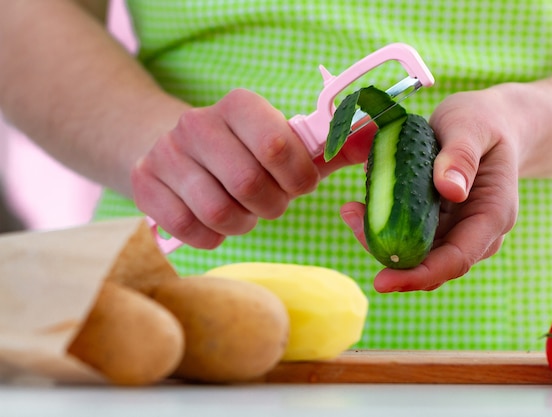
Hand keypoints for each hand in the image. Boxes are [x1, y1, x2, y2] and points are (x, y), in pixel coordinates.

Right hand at [131, 88, 375, 249]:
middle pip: (249, 183)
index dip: (298, 177)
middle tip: (271, 202)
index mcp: (239, 105)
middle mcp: (197, 123)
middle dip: (272, 205)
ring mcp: (165, 154)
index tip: (300, 184)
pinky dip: (213, 236)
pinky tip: (216, 222)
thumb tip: (380, 136)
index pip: (279, 146)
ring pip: (219, 211)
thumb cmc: (246, 152)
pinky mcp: (144, 185)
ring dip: (243, 222)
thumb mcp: (288, 143)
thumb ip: (333, 145)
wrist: (178, 149)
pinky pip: (189, 228)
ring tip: (245, 212)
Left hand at [341, 86, 520, 291]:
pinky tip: (361, 204)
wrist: (490, 123)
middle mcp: (476, 232)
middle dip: (387, 255)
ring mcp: (455, 230)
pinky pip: (407, 234)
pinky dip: (383, 224)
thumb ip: (462, 155)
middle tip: (350, 218)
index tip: (381, 282)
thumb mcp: (471, 126)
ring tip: (351, 208)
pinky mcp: (436, 223)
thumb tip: (450, 191)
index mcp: (493, 215)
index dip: (420, 275)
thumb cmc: (483, 122)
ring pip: (414, 253)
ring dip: (380, 239)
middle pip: (429, 262)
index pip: (457, 259)